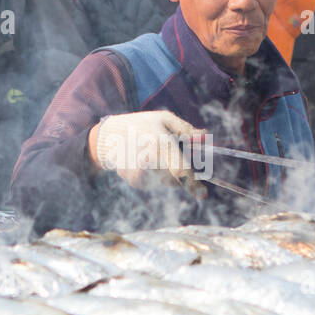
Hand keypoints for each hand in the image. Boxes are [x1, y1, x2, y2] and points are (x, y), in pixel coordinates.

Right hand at [90, 110, 207, 199]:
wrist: (109, 137)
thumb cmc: (142, 124)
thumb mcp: (164, 119)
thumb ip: (186, 129)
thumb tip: (205, 137)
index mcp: (160, 144)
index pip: (180, 169)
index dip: (193, 184)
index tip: (203, 195)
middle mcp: (149, 162)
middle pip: (175, 179)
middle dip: (178, 172)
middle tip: (168, 155)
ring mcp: (139, 174)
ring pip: (166, 182)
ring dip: (167, 172)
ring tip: (154, 154)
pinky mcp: (134, 182)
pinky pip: (155, 183)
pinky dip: (155, 175)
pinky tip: (145, 161)